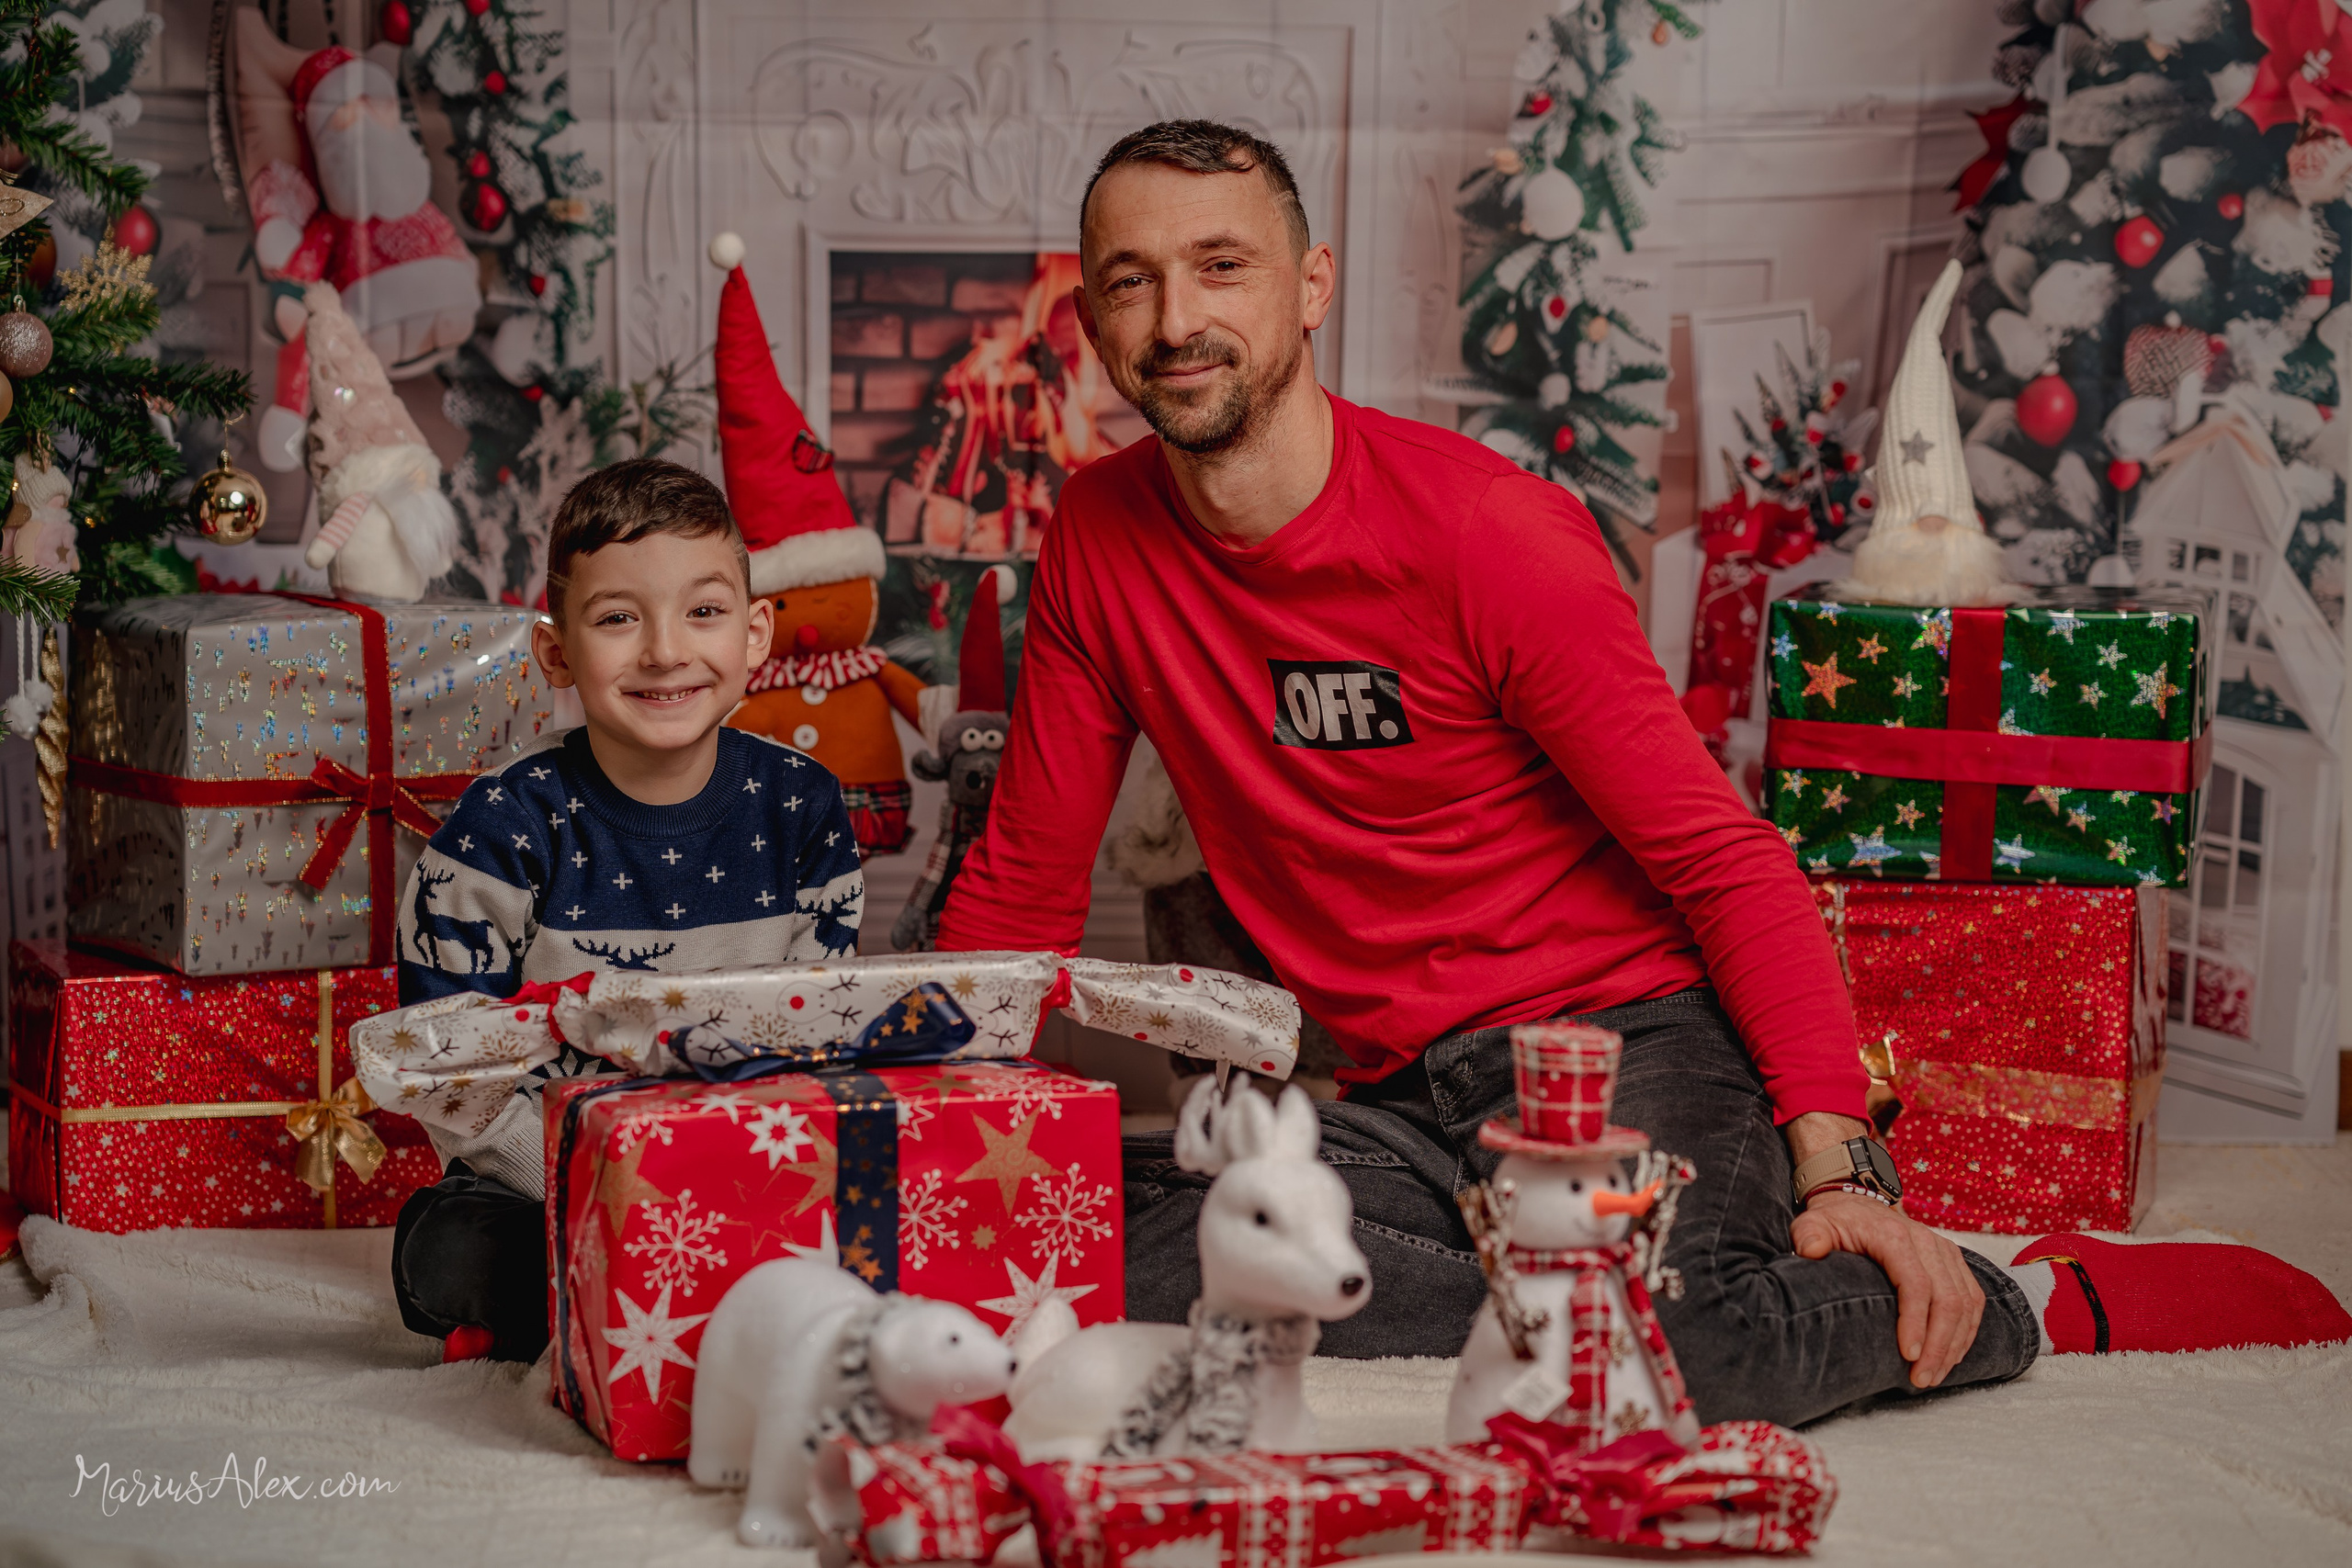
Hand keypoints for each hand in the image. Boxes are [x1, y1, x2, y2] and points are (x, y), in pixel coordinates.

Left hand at [1791, 1189, 1984, 1388]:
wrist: (1859, 1204)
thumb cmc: (1836, 1222)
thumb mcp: (1814, 1223)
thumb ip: (1809, 1235)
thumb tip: (1810, 1250)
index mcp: (1894, 1236)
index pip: (1916, 1283)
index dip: (1915, 1322)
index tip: (1908, 1356)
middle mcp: (1927, 1242)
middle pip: (1948, 1299)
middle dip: (1939, 1345)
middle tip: (1921, 1379)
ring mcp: (1945, 1252)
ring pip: (1966, 1303)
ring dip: (1954, 1345)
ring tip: (1934, 1376)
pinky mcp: (1954, 1262)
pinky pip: (1973, 1300)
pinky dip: (1967, 1332)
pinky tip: (1952, 1357)